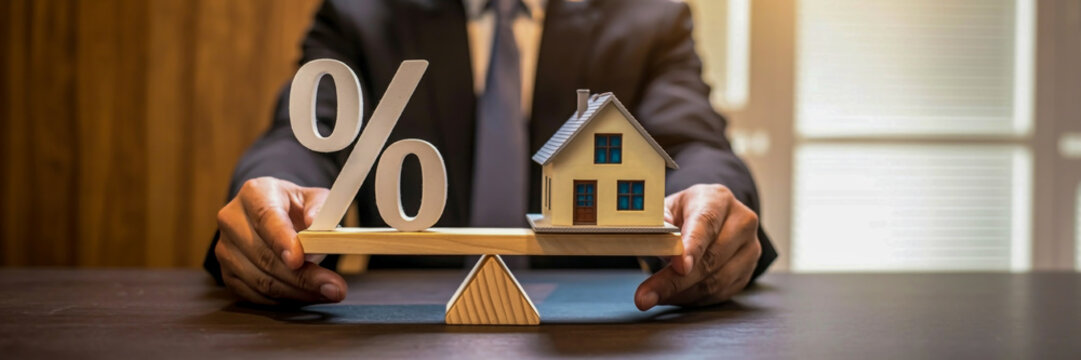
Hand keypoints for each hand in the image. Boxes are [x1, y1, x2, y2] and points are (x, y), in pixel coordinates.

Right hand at [215, 177, 346, 304]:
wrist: (270, 216)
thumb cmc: (294, 207)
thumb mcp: (313, 197)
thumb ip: (319, 206)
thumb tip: (315, 222)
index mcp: (254, 193)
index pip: (265, 218)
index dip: (281, 241)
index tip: (298, 260)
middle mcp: (232, 220)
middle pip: (264, 255)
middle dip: (301, 276)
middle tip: (334, 287)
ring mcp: (225, 249)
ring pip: (260, 279)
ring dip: (297, 292)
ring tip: (328, 292)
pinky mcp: (227, 273)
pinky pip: (255, 294)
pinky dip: (284, 299)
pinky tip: (308, 296)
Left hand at [635, 184, 761, 309]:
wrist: (711, 219)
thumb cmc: (684, 213)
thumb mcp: (668, 207)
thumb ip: (659, 221)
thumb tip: (653, 237)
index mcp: (718, 199)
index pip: (706, 223)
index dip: (692, 247)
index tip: (679, 267)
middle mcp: (741, 222)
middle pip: (711, 258)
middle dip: (675, 281)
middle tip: (646, 297)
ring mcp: (750, 248)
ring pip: (716, 281)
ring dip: (681, 294)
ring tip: (654, 297)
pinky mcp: (747, 272)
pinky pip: (719, 293)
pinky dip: (692, 299)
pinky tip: (672, 297)